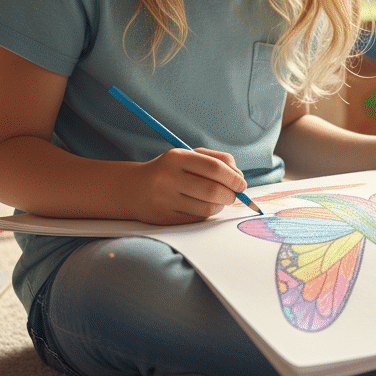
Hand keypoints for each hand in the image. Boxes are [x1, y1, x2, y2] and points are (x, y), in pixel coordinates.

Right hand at [127, 147, 248, 224]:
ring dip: (220, 206)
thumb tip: (239, 177)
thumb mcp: (189, 156)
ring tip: (218, 200)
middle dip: (230, 195)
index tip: (242, 184)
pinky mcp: (164, 218)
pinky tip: (204, 207)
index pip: (214, 168)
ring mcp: (165, 199)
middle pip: (212, 190)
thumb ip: (218, 160)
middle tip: (233, 195)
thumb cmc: (171, 170)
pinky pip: (196, 219)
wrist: (134, 188)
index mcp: (177, 157)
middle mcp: (169, 178)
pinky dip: (207, 214)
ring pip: (207, 208)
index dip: (234, 178)